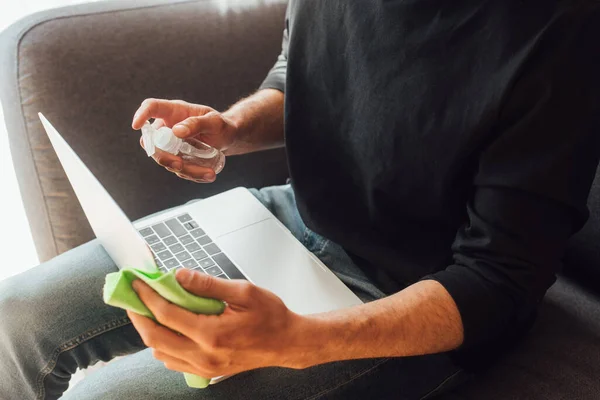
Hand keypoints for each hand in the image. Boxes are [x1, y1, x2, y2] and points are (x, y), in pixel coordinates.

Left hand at [127, 269, 304, 377]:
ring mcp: (204, 367)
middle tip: (133, 299)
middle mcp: (204, 355)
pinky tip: (166, 330)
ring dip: (150, 331)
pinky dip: (162, 346)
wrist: (287, 343)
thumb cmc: (271, 317)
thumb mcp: (244, 292)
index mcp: (212, 334)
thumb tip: (180, 276)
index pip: (167, 314)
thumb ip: (209, 284)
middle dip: (139, 316)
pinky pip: (173, 362)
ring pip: (160, 353)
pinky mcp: (207, 371)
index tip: (139, 283)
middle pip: (155, 338)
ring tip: (148, 311)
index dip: (148, 297)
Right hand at [131, 99, 238, 182]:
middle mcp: (168, 128)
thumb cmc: (220, 125)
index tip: (136, 126)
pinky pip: (178, 170)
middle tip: (180, 164)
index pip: (151, 107)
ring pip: (166, 161)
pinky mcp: (177, 158)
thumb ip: (197, 123)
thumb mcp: (214, 122)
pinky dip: (193, 175)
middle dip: (163, 157)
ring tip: (209, 173)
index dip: (141, 115)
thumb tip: (177, 131)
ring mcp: (171, 144)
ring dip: (185, 170)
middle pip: (152, 142)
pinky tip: (208, 175)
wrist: (228, 138)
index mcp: (174, 112)